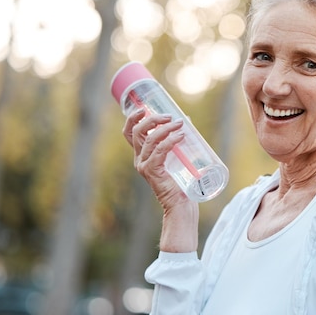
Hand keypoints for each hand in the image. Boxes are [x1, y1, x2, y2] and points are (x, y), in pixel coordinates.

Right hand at [123, 110, 198, 251]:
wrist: (181, 206)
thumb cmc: (182, 183)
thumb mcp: (178, 157)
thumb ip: (178, 141)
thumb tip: (185, 121)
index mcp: (142, 156)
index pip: (130, 133)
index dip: (133, 118)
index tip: (144, 107)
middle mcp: (139, 160)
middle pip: (136, 132)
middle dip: (151, 119)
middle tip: (169, 116)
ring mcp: (144, 166)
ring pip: (149, 139)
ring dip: (165, 128)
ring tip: (180, 124)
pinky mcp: (153, 172)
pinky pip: (160, 151)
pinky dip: (170, 140)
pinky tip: (180, 135)